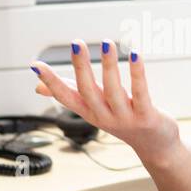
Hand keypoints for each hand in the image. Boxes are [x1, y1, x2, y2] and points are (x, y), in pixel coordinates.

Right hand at [29, 40, 179, 164]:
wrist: (155, 147)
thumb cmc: (123, 122)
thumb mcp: (93, 110)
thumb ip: (69, 95)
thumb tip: (37, 87)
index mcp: (89, 112)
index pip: (65, 97)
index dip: (51, 82)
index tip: (36, 64)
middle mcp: (104, 116)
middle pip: (88, 91)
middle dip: (81, 67)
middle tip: (76, 43)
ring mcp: (125, 118)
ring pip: (113, 90)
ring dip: (109, 65)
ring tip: (107, 43)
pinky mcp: (146, 117)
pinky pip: (140, 93)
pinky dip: (137, 74)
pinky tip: (135, 54)